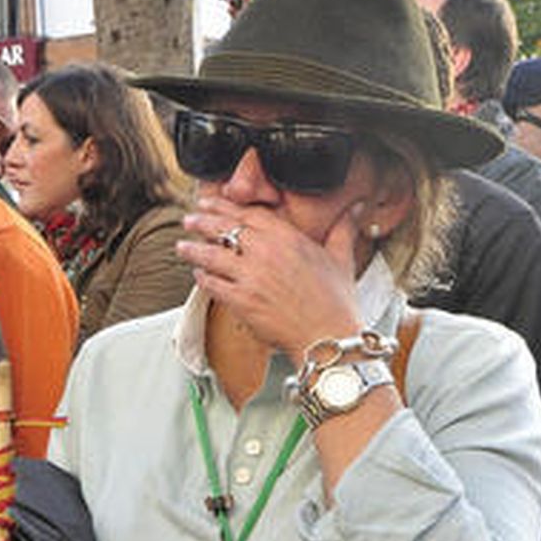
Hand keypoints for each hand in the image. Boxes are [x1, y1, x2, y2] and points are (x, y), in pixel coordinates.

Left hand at [176, 196, 364, 357]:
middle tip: (189, 219)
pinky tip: (198, 276)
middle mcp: (266, 252)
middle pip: (224, 228)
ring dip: (193, 249)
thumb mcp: (342, 258)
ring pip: (212, 255)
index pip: (248, 213)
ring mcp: (251, 276)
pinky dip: (202, 278)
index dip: (225, 206)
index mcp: (288, 238)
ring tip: (182, 246)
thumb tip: (357, 208)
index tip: (211, 202)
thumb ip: (343, 229)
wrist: (328, 338)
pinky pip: (213, 284)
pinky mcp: (241, 300)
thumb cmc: (336, 302)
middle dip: (202, 221)